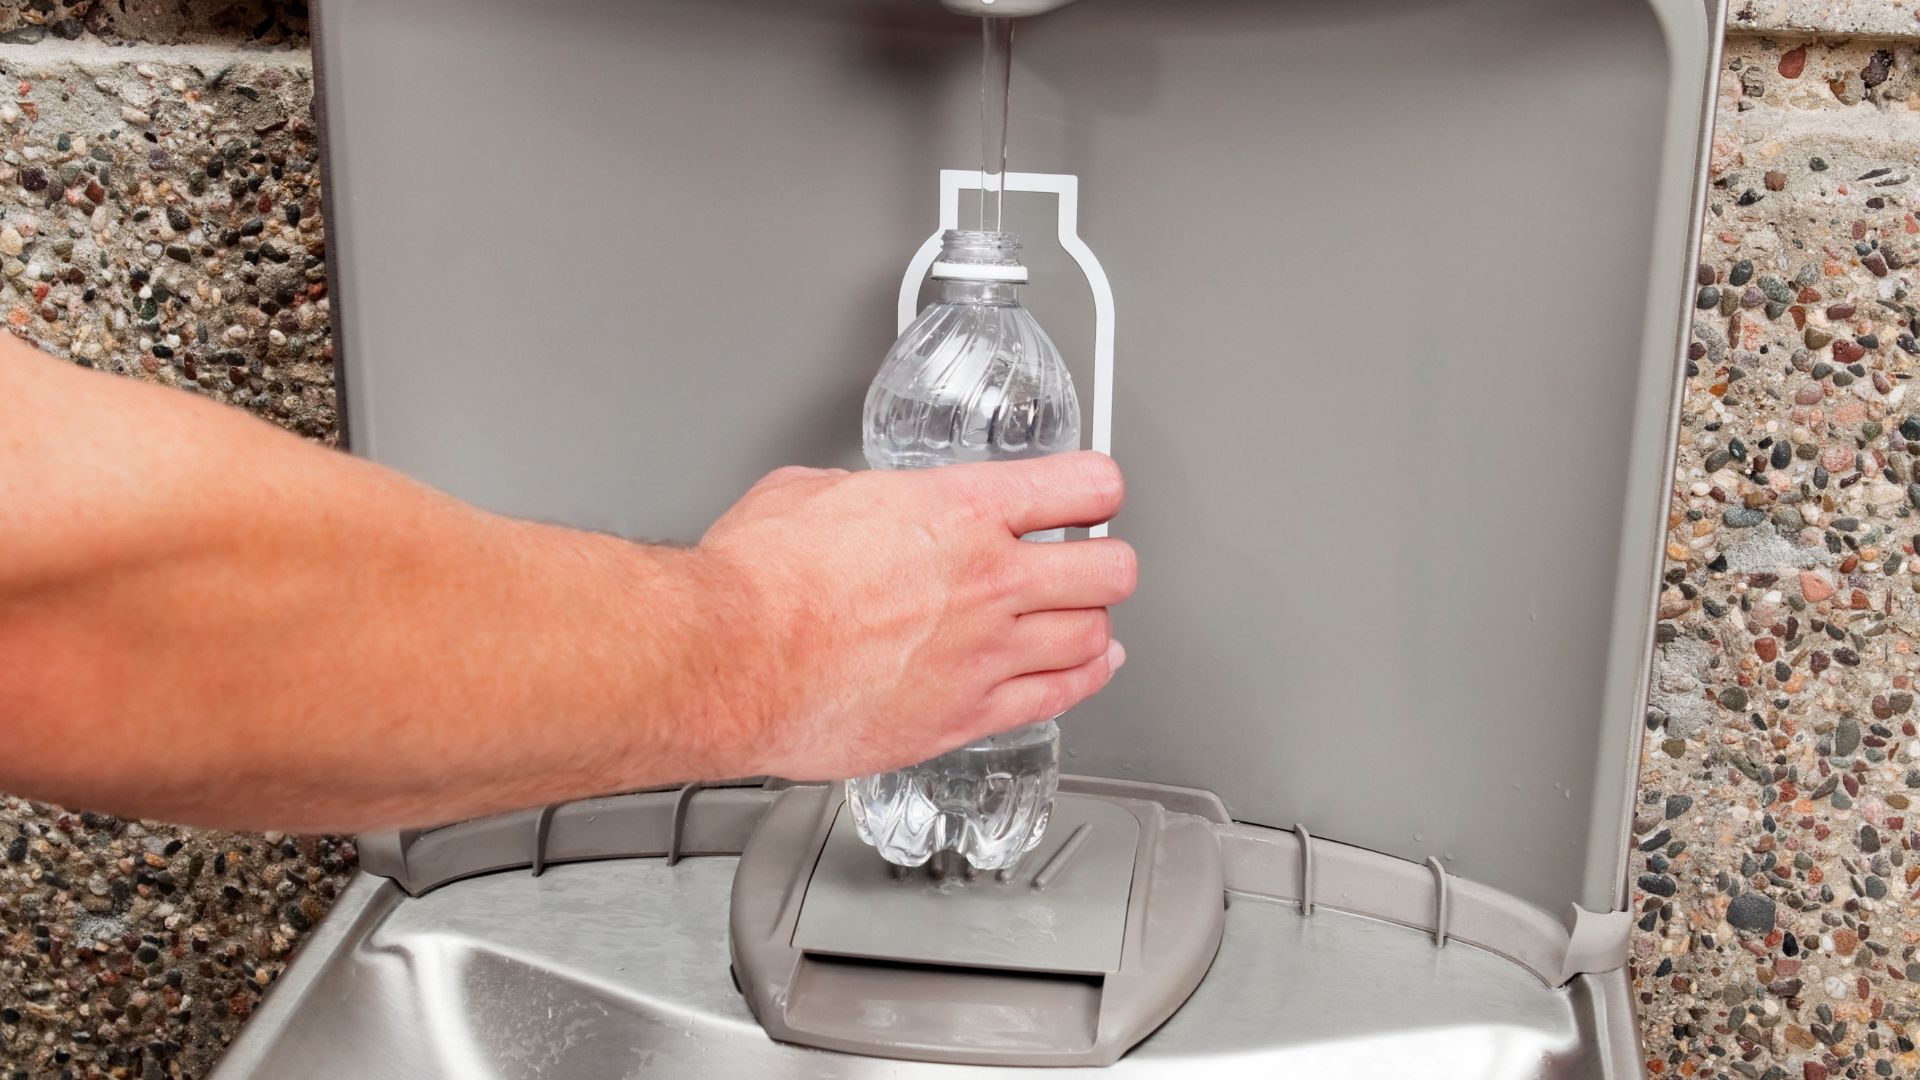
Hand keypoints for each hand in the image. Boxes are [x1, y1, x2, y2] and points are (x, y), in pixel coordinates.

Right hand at [695, 451, 1134, 780]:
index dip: (1093, 488)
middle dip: (1103, 560)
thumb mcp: (812, 490)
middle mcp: (990, 580)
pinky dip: (1084, 680)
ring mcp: (985, 653)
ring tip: (1084, 616)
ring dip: (1092, 622)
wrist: (732, 661)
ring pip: (1092, 635)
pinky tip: (1088, 669)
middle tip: (1089, 560)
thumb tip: (862, 505)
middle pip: (1109, 568)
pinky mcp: (965, 716)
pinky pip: (1058, 698)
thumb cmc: (757, 582)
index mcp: (961, 509)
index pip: (1082, 486)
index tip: (1087, 496)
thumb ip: (866, 496)